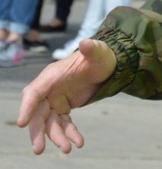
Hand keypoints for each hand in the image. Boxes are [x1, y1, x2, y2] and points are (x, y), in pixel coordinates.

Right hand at [17, 39, 115, 154]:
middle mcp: (49, 90)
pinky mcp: (64, 108)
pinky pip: (64, 124)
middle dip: (37, 132)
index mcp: (51, 76)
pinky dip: (70, 134)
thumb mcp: (99, 51)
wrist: (107, 64)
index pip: (33, 93)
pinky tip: (78, 143)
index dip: (26, 108)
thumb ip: (92, 48)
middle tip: (38, 150)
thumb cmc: (100, 56)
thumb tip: (86, 42)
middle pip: (38, 114)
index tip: (22, 124)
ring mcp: (55, 100)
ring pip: (50, 124)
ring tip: (68, 149)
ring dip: (57, 137)